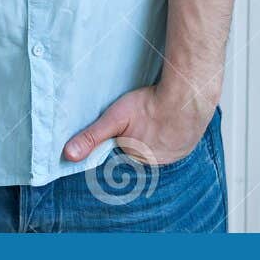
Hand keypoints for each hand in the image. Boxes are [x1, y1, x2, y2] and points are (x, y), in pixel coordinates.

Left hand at [62, 82, 212, 168]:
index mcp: (138, 158)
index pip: (126, 149)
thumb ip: (91, 137)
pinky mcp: (191, 142)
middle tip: (143, 117)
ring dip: (160, 133)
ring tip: (157, 115)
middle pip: (143, 147)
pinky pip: (179, 139)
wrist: (187, 98)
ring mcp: (177, 153)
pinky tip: (172, 117)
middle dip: (142, 135)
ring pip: (162, 144)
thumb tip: (68, 155)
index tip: (130, 123)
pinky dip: (175, 130)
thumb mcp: (114, 119)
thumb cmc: (151, 106)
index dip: (126, 135)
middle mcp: (158, 161)